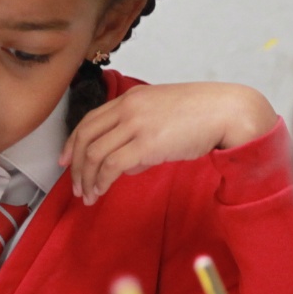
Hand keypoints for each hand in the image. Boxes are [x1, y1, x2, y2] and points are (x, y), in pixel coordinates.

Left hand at [61, 82, 277, 205]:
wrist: (226, 112)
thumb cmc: (202, 115)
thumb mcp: (164, 116)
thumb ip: (141, 135)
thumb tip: (126, 165)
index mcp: (130, 98)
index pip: (90, 120)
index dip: (72, 143)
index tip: (66, 160)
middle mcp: (128, 108)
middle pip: (85, 137)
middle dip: (75, 165)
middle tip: (74, 185)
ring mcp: (136, 125)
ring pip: (94, 153)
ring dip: (87, 178)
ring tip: (88, 195)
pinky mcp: (146, 144)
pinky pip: (111, 166)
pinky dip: (101, 182)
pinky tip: (102, 192)